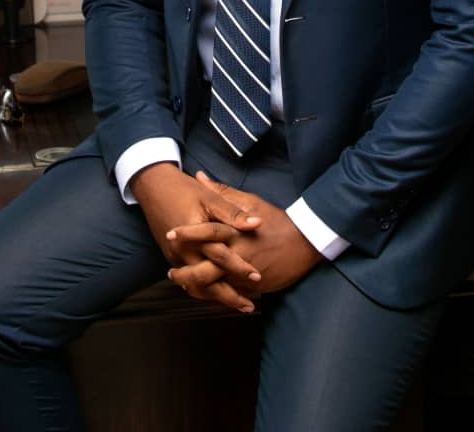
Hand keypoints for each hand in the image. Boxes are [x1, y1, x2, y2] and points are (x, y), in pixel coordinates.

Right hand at [130, 162, 261, 311]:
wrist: (153, 187)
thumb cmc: (184, 190)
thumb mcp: (210, 197)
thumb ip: (233, 213)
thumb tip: (257, 224)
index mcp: (195, 235)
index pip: (221, 256)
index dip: (240, 267)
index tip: (257, 277)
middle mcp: (183, 250)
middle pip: (207, 281)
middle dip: (229, 295)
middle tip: (249, 305)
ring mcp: (175, 256)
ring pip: (197, 285)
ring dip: (217, 297)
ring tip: (238, 304)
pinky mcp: (172, 257)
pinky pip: (189, 279)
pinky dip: (204, 289)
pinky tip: (218, 293)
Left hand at [166, 172, 323, 305]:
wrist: (304, 243)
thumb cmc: (275, 220)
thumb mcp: (250, 201)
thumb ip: (222, 192)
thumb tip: (199, 176)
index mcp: (237, 232)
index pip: (207, 232)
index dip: (187, 233)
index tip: (169, 234)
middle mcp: (239, 255)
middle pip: (206, 269)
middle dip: (186, 273)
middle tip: (172, 271)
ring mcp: (246, 274)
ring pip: (216, 287)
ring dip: (197, 288)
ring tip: (184, 285)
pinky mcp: (254, 287)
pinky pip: (231, 294)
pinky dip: (216, 295)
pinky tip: (204, 295)